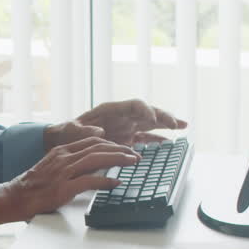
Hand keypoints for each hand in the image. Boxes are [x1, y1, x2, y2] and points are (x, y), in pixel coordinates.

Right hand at [0, 138, 139, 227]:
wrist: (15, 197)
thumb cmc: (33, 187)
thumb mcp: (51, 168)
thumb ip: (70, 164)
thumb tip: (91, 167)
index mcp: (61, 151)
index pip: (92, 142)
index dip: (112, 144)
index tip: (125, 149)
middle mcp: (64, 158)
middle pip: (98, 147)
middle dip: (120, 150)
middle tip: (136, 155)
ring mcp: (63, 172)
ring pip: (97, 159)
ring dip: (118, 160)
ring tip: (133, 162)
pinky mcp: (64, 188)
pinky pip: (90, 181)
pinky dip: (106, 181)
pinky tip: (117, 183)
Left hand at [71, 98, 186, 145]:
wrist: (65, 140)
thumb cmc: (67, 133)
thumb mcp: (71, 130)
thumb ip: (83, 130)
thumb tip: (99, 133)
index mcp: (110, 110)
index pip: (133, 105)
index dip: (145, 110)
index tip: (152, 119)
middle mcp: (122, 117)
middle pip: (147, 112)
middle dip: (163, 116)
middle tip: (177, 123)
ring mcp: (126, 128)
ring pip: (151, 124)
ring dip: (167, 125)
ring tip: (183, 126)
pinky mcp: (127, 139)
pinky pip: (146, 138)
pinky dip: (158, 140)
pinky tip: (170, 143)